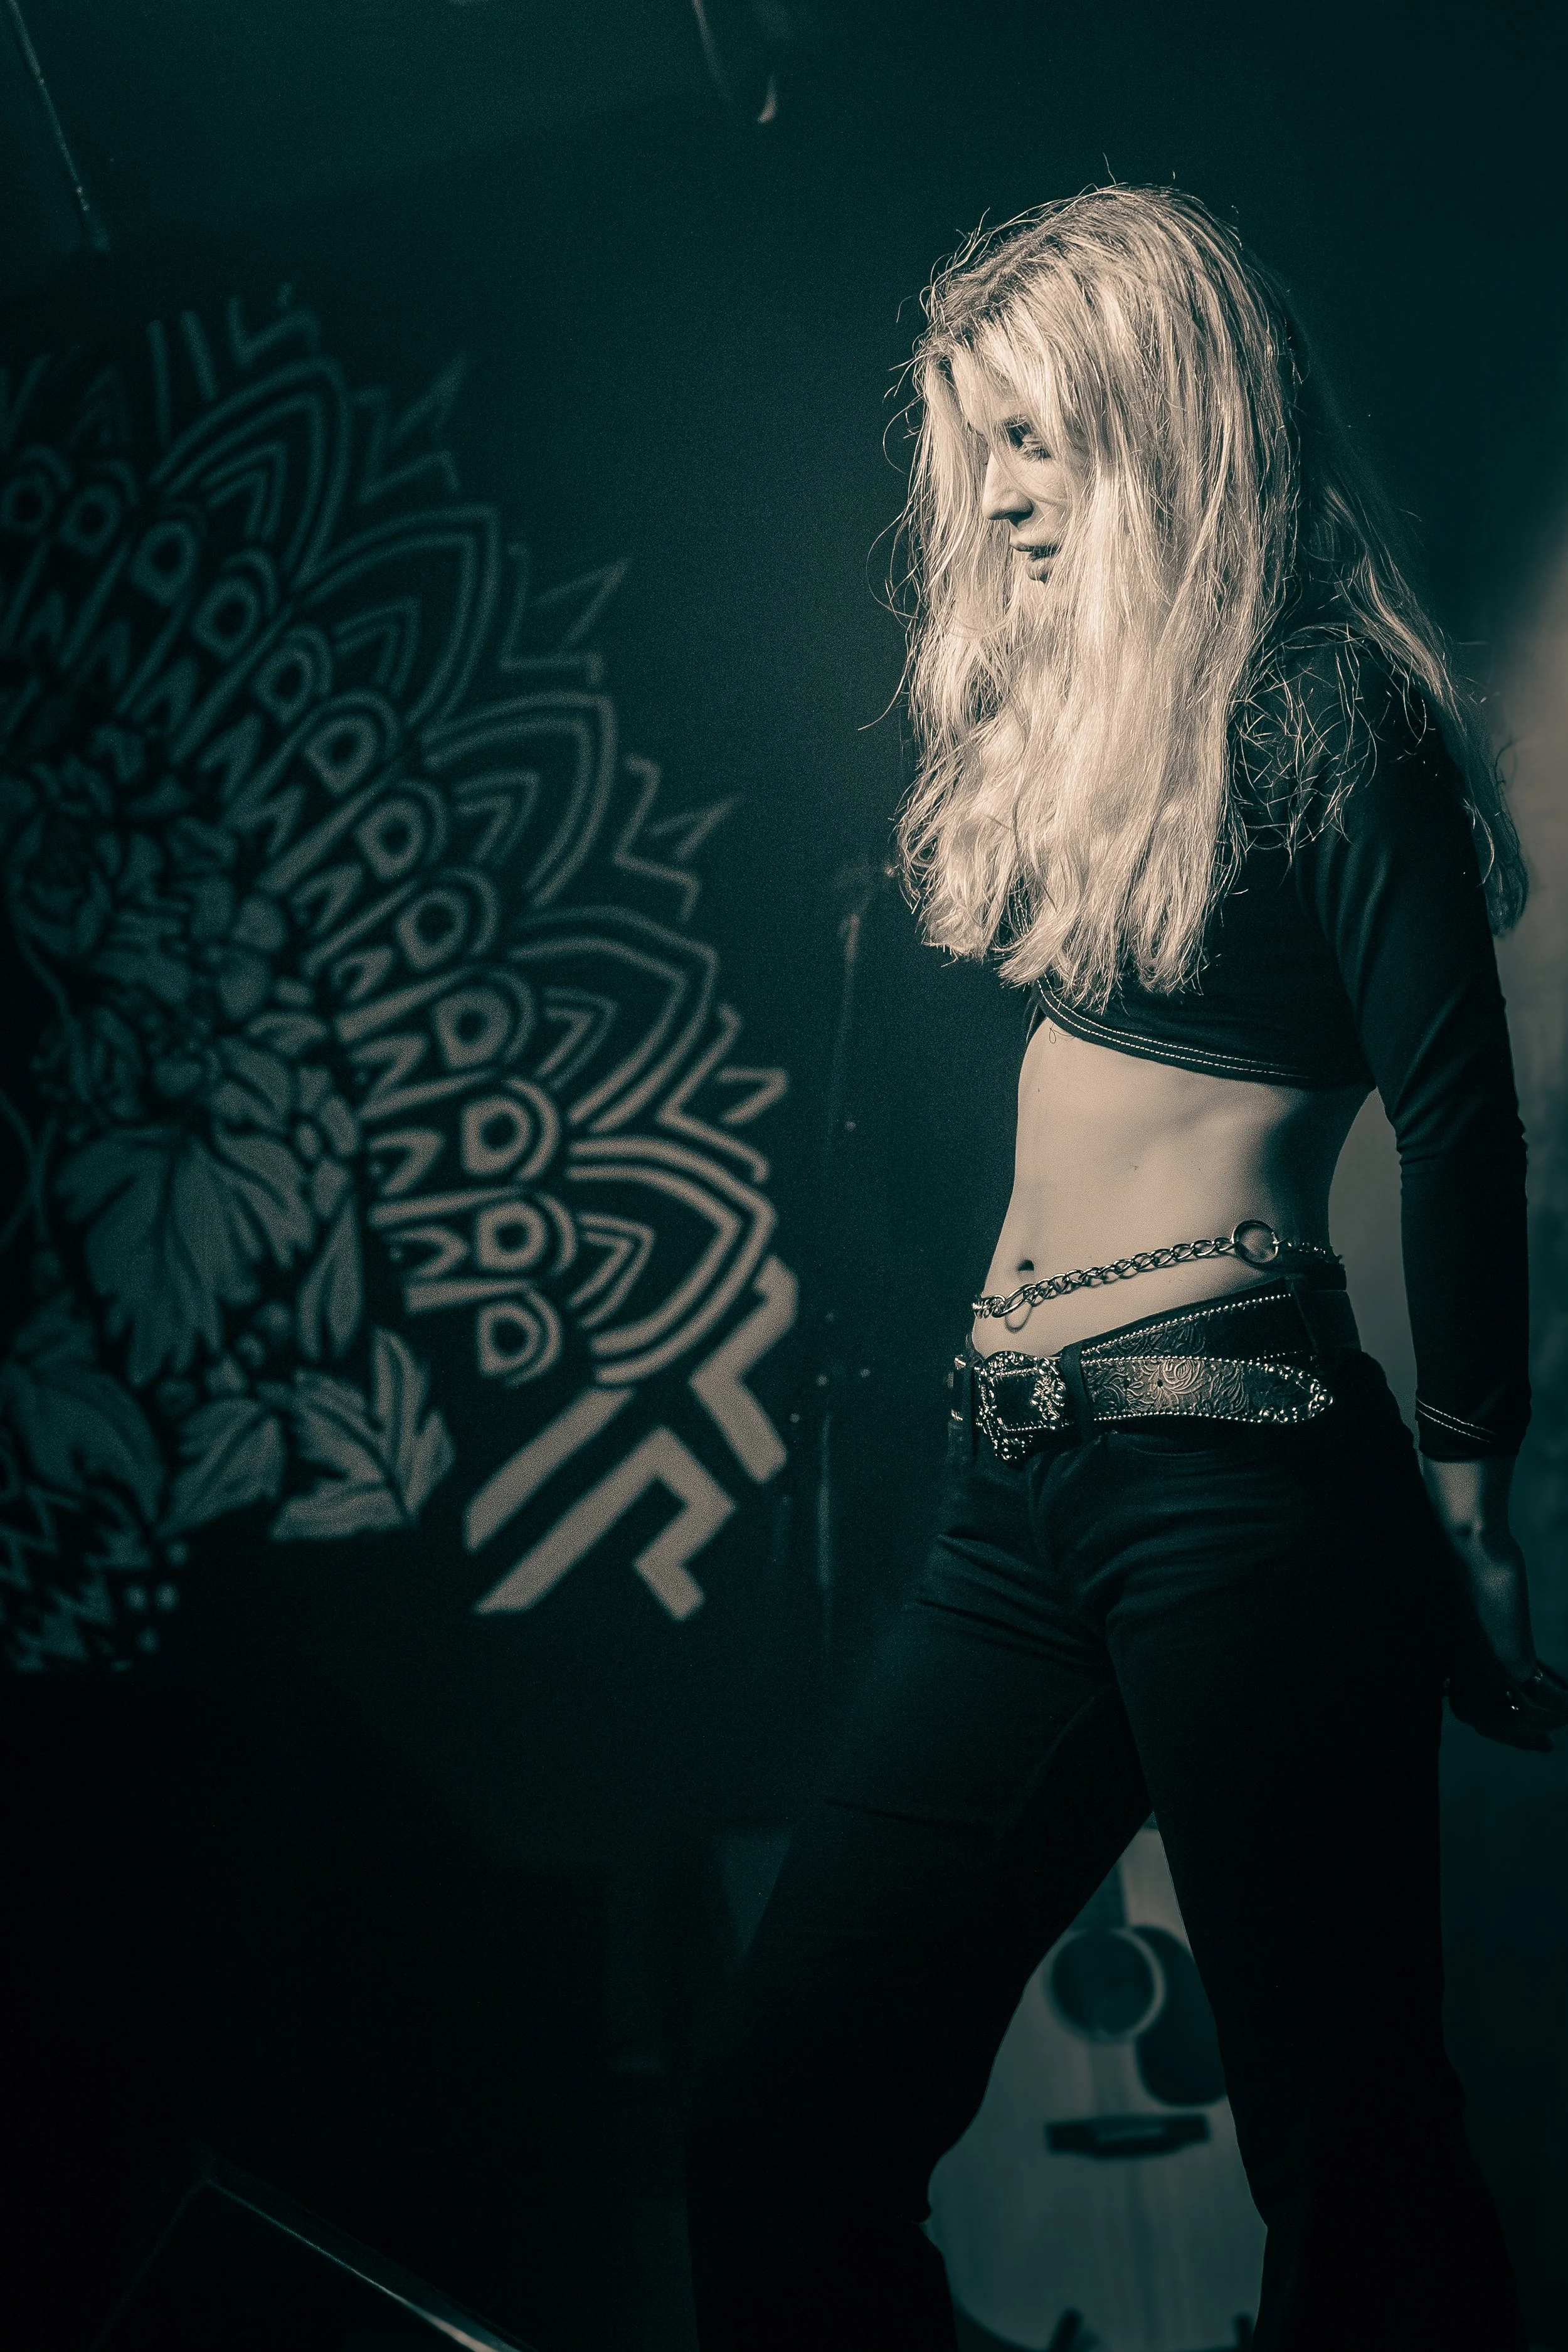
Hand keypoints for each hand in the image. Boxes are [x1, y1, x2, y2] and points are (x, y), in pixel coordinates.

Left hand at [1423, 1459, 1567, 1752]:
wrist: (1468, 1542)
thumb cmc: (1468, 1562)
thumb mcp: (1474, 1601)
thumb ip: (1483, 1624)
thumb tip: (1501, 1643)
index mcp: (1447, 1655)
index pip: (1465, 1707)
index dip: (1494, 1724)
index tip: (1519, 1729)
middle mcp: (1459, 1666)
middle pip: (1485, 1720)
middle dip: (1516, 1737)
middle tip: (1544, 1746)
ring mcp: (1483, 1665)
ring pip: (1512, 1716)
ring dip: (1540, 1725)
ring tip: (1562, 1723)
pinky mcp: (1507, 1658)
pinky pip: (1535, 1699)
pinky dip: (1555, 1708)